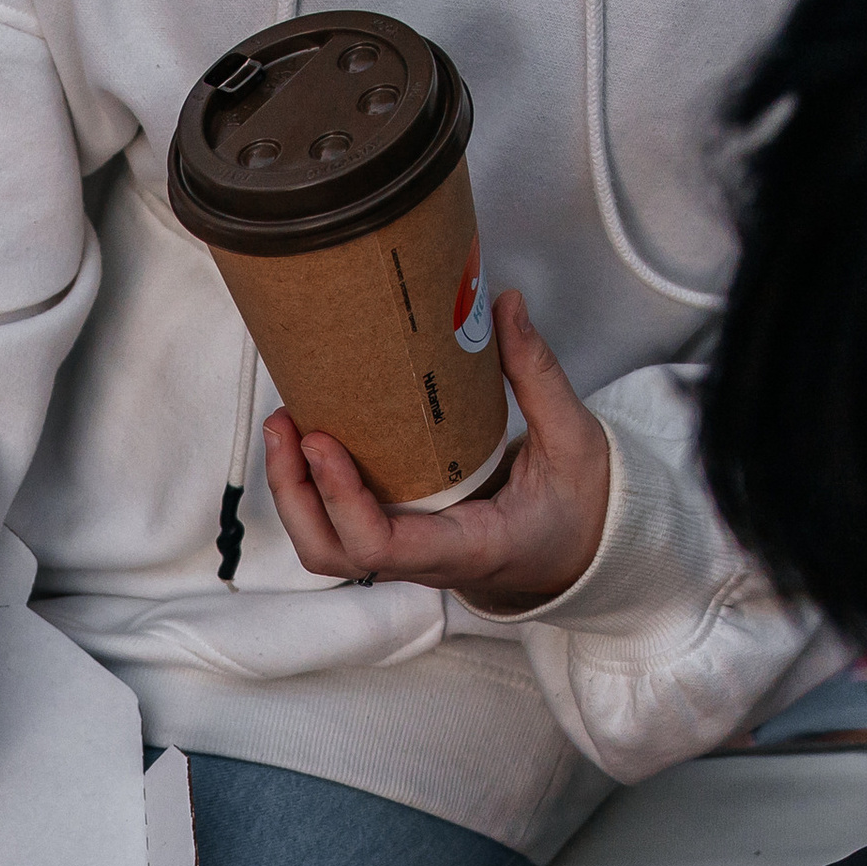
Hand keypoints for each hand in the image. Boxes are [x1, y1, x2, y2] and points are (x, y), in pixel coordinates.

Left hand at [266, 289, 611, 607]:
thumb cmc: (580, 508)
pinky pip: (341, 526)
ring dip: (294, 493)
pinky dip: (314, 488)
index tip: (321, 441)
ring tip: (286, 425)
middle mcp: (424, 561)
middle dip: (295, 495)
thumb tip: (505, 305)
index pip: (381, 546)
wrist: (579, 552)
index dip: (340, 498)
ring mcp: (406, 553)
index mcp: (466, 548)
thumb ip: (538, 374)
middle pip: (332, 552)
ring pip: (327, 545)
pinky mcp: (399, 535)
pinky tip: (310, 437)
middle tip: (287, 424)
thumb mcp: (575, 439)